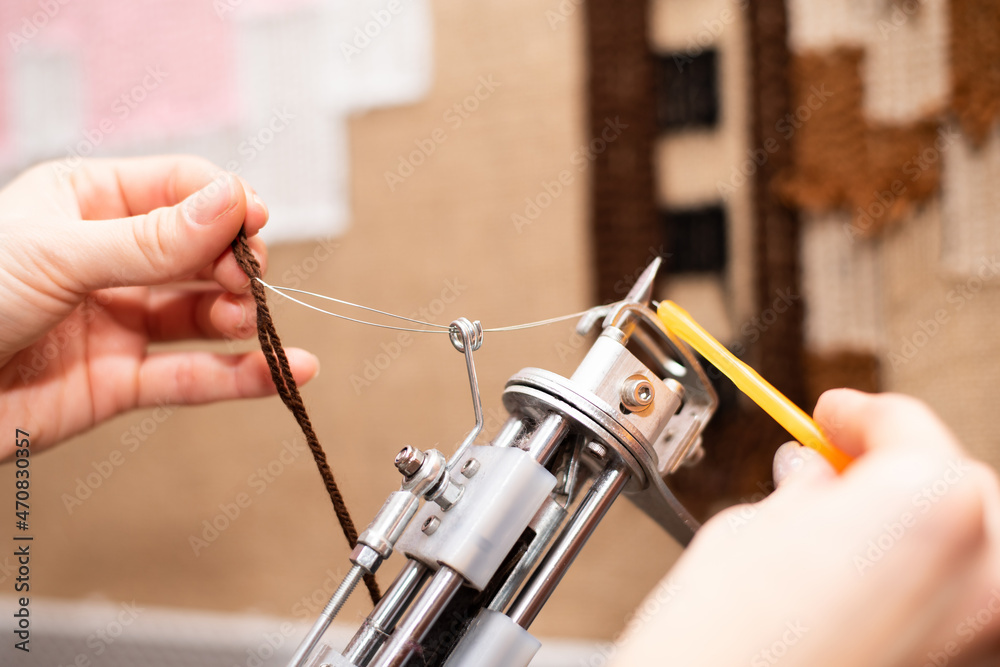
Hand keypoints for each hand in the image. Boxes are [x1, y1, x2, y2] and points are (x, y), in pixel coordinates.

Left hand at [0, 156, 317, 455]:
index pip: (181, 188)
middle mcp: (110, 257)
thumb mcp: (58, 254)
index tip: (253, 224)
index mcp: (88, 202)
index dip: (224, 203)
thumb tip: (233, 199)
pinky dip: (240, 376)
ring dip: (242, 317)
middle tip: (247, 280)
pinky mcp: (118, 380)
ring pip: (201, 313)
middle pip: (200, 250)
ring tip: (256, 323)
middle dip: (234, 263)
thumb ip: (153, 238)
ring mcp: (116, 319)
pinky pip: (190, 374)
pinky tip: (286, 373)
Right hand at [612, 389, 999, 666]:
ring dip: (917, 528)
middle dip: (895, 469)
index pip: (907, 427)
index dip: (859, 414)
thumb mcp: (750, 532)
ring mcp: (981, 633)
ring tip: (843, 524)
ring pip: (971, 546)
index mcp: (931, 508)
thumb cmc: (718, 647)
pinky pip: (958, 604)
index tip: (833, 415)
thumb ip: (805, 494)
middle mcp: (983, 572)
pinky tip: (866, 578)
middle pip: (957, 485)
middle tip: (831, 466)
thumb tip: (816, 482)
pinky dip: (923, 581)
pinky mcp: (959, 666)